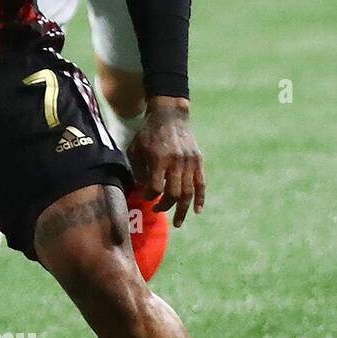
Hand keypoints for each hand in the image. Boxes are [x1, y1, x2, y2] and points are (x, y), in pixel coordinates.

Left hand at [128, 97, 205, 226]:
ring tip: (178, 223)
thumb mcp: (136, 149)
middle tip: (158, 210)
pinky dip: (200, 199)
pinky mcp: (199, 161)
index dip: (149, 195)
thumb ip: (139, 170)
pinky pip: (201, 184)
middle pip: (174, 194)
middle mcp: (177, 162)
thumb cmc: (148, 133)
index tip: (145, 196)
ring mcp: (190, 162)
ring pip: (189, 192)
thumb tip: (143, 192)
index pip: (155, 187)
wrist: (170, 115)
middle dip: (165, 205)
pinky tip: (196, 211)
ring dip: (183, 210)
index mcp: (159, 158)